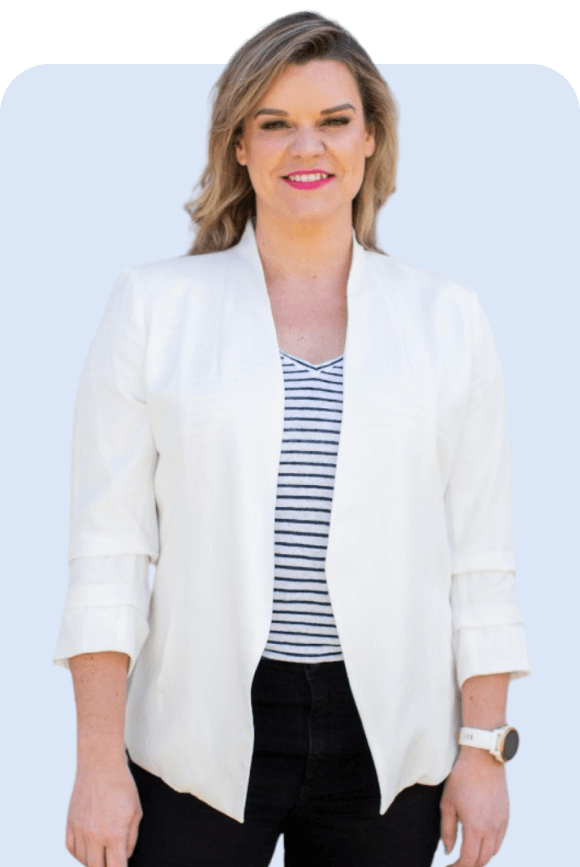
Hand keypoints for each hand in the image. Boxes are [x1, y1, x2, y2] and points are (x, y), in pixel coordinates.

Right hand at [66, 763, 142, 865]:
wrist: (100, 765)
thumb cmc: (121, 785)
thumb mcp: (136, 812)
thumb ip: (131, 839)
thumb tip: (124, 856)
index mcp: (114, 833)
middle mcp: (94, 835)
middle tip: (112, 860)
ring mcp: (79, 830)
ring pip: (82, 860)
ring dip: (92, 861)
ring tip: (102, 855)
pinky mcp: (70, 823)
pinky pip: (71, 848)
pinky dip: (78, 854)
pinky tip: (87, 850)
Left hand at [440, 749, 508, 866]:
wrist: (483, 758)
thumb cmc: (461, 778)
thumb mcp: (447, 803)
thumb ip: (447, 830)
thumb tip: (448, 851)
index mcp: (476, 828)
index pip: (469, 860)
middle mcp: (492, 829)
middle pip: (483, 860)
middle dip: (469, 865)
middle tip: (457, 863)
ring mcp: (501, 822)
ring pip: (493, 852)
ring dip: (481, 857)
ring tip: (468, 854)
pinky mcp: (506, 815)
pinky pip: (500, 839)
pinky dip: (490, 846)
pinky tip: (481, 841)